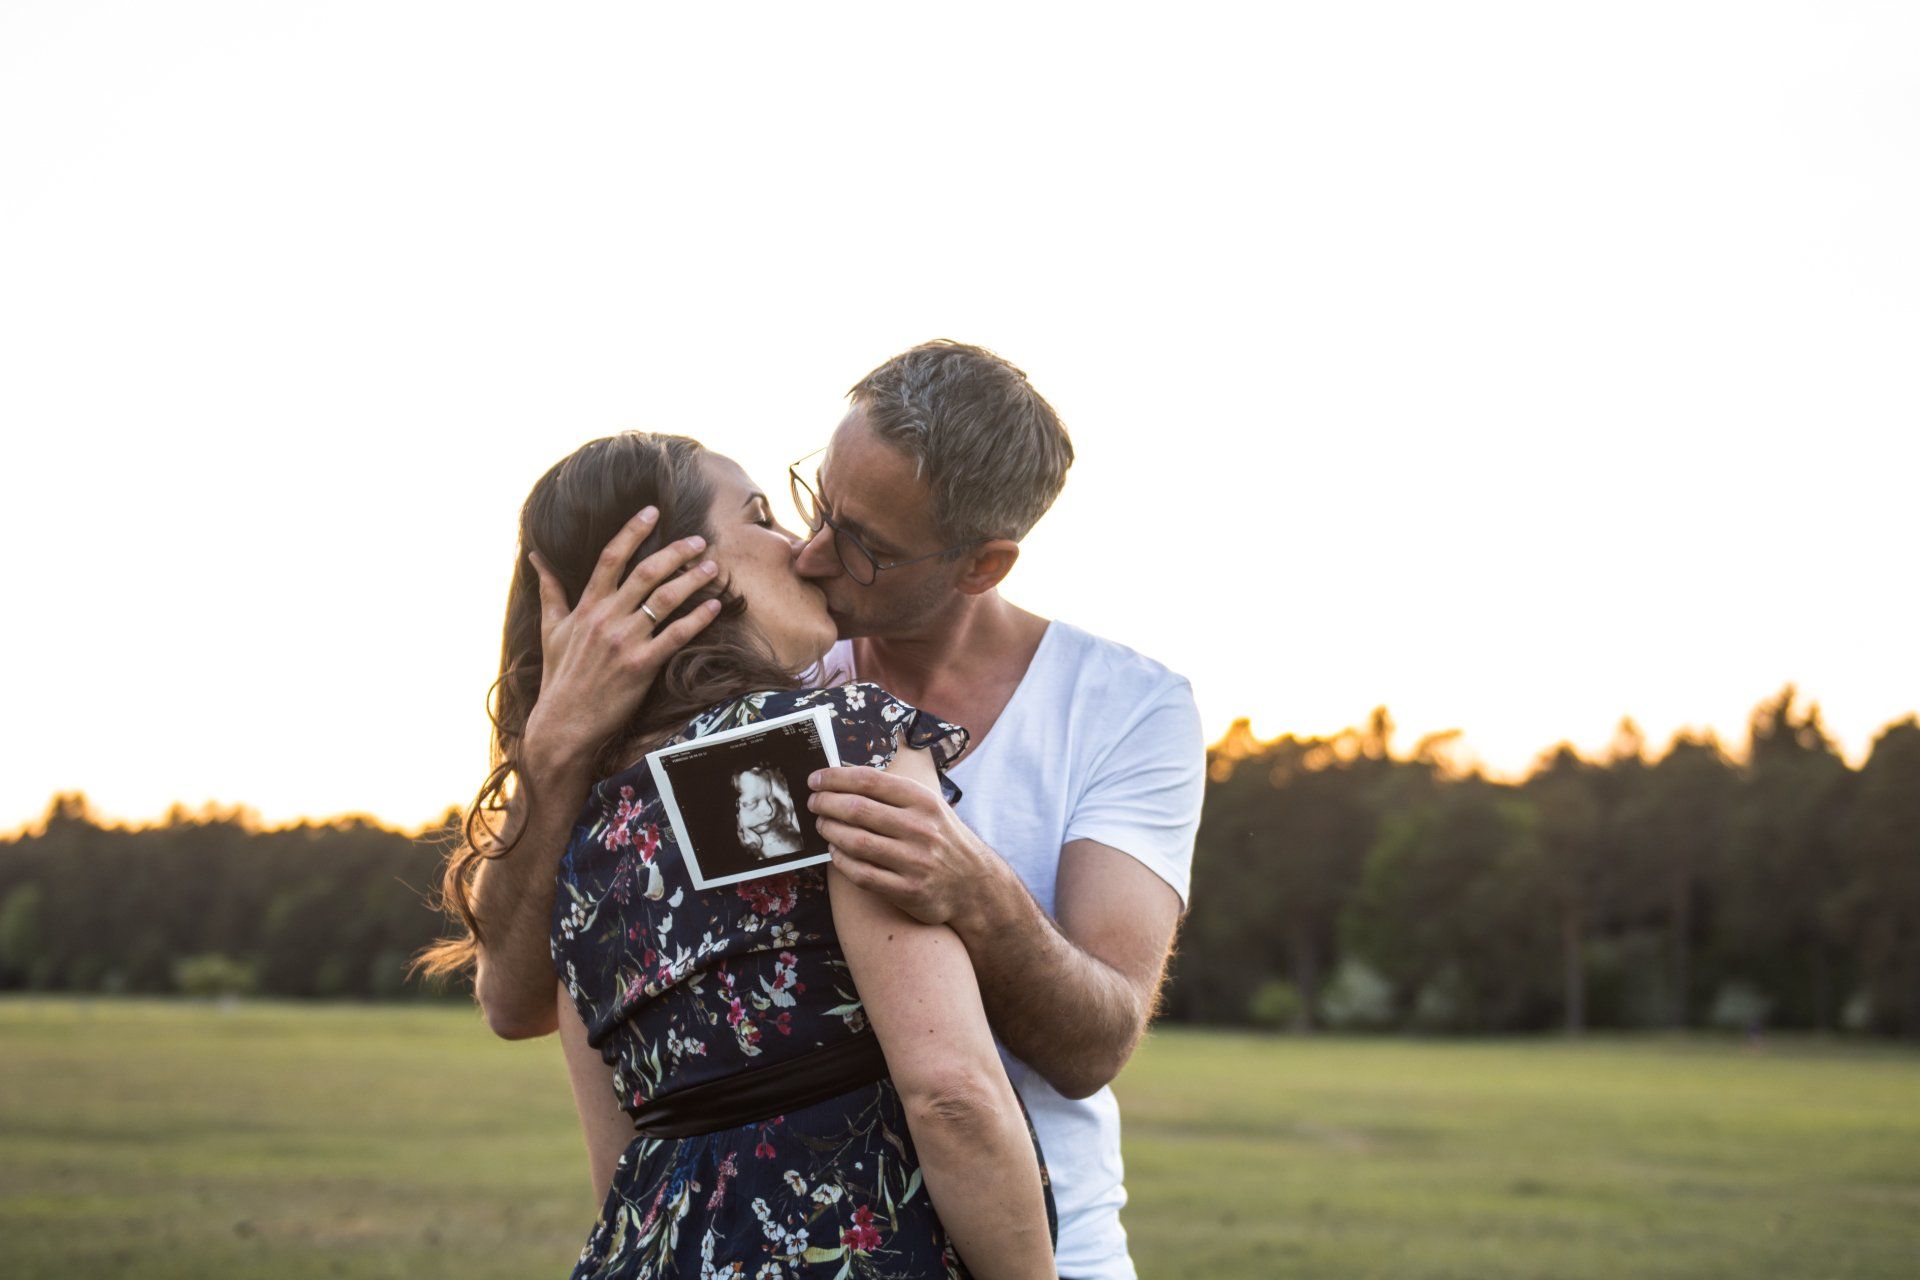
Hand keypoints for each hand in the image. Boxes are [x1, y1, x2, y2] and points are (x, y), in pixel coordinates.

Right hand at [522, 506, 721, 778]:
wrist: (562, 724)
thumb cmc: (559, 676)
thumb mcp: (550, 629)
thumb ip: (550, 590)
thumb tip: (536, 556)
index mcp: (586, 606)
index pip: (610, 557)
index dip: (633, 530)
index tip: (653, 511)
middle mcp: (605, 618)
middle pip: (645, 572)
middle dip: (675, 552)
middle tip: (699, 540)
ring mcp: (624, 641)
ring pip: (663, 599)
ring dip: (692, 580)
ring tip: (713, 567)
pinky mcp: (641, 666)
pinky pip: (676, 635)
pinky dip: (698, 618)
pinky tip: (715, 606)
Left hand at [807, 766, 1006, 930]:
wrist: (975, 885)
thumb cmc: (942, 838)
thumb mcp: (930, 805)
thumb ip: (894, 791)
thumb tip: (844, 775)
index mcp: (923, 800)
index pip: (869, 781)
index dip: (835, 778)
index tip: (815, 780)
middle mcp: (920, 828)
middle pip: (857, 809)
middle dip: (826, 803)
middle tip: (813, 803)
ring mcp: (915, 861)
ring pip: (855, 841)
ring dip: (830, 831)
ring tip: (822, 825)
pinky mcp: (909, 891)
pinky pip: (862, 874)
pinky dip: (841, 861)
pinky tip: (835, 852)